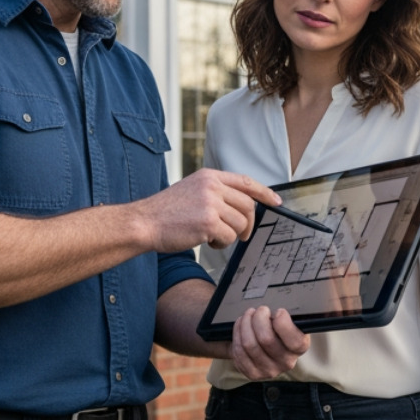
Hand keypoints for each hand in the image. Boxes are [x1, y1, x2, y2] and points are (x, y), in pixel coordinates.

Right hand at [138, 169, 280, 252]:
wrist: (144, 222)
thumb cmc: (166, 212)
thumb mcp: (191, 190)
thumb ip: (215, 193)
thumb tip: (241, 207)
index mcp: (209, 176)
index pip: (245, 181)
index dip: (264, 192)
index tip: (275, 201)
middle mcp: (212, 186)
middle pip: (248, 205)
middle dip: (247, 224)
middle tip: (241, 234)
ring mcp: (210, 203)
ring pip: (240, 223)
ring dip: (230, 235)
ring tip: (211, 236)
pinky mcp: (208, 222)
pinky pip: (229, 237)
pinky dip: (220, 243)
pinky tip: (206, 241)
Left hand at [230, 306, 310, 379]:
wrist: (267, 346)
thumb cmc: (279, 330)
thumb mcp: (289, 321)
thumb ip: (285, 317)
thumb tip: (275, 313)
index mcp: (300, 348)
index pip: (294, 339)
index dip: (282, 321)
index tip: (278, 311)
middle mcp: (287, 362)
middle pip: (266, 339)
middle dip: (258, 318)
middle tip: (258, 310)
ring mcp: (269, 370)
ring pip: (249, 344)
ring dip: (245, 324)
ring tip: (247, 316)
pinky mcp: (253, 373)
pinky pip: (239, 352)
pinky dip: (237, 335)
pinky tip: (241, 327)